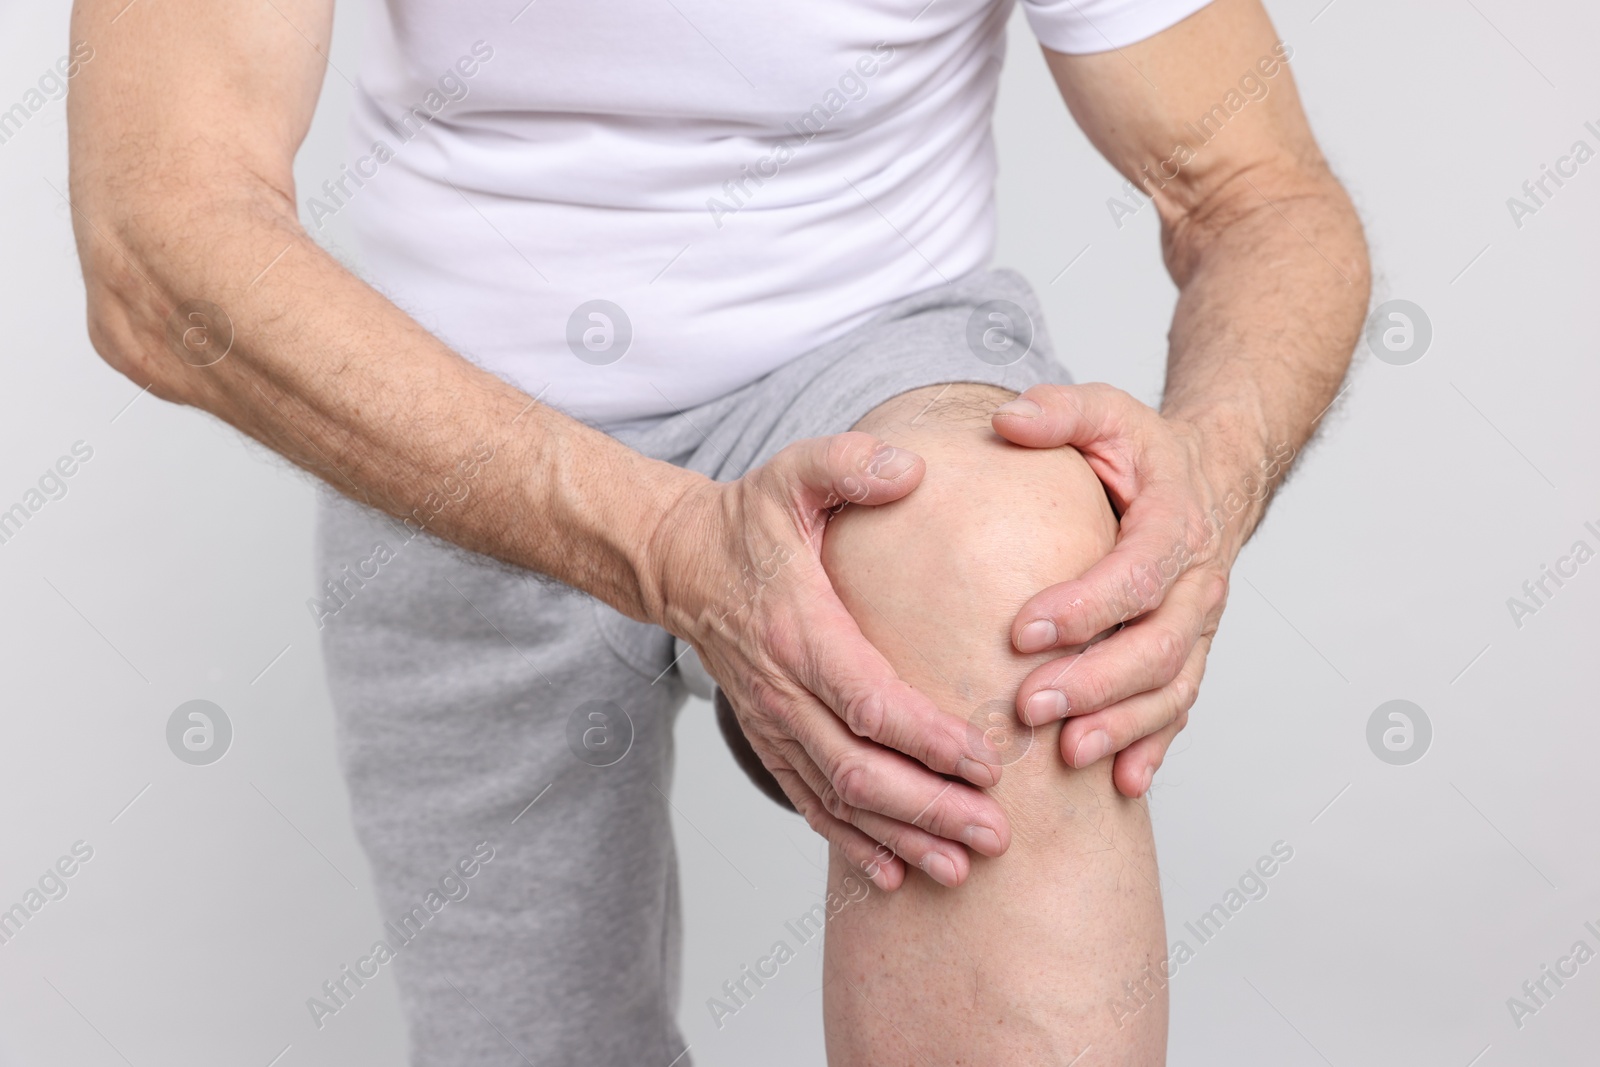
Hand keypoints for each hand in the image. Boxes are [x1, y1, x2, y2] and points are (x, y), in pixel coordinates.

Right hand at [648, 432, 1011, 889]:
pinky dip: (853, 842)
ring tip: (961, 867)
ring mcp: (773, 721)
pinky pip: (811, 802)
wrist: (680, 561)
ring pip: (838, 798)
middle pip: (859, 769)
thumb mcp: (795, 472)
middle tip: (995, 836)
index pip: (867, 700)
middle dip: (929, 809)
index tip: (985, 762)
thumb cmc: (748, 518)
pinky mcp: (771, 739)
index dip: (927, 739)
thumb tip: (912, 469)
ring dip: (901, 837)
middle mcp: (781, 689)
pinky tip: (897, 873)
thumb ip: (851, 465)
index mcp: (797, 628)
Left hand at [990, 383, 1280, 797]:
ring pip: (1171, 689)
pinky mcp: (1190, 657)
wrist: (1213, 478)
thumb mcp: (1105, 412)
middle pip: (1157, 647)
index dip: (1086, 606)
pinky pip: (1179, 710)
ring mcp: (1199, 627)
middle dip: (1094, 683)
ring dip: (1121, 726)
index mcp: (1175, 523)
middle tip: (1029, 709)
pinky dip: (1153, 748)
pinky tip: (1120, 782)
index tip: (1022, 630)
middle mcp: (1198, 583)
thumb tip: (1006, 420)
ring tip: (1066, 755)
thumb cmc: (1142, 452)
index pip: (1137, 573)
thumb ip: (1058, 411)